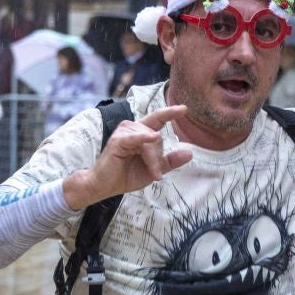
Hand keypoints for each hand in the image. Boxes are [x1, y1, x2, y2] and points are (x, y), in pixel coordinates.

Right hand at [64, 104, 192, 209]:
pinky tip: (153, 137)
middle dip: (158, 157)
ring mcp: (124, 133)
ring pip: (149, 139)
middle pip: (156, 135)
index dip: (170, 113)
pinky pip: (135, 138)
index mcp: (141, 133)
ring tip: (151, 173)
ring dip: (152, 159)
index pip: (157, 119)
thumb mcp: (153, 170)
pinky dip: (144, 138)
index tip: (184, 108)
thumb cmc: (125, 175)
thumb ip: (170, 161)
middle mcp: (132, 129)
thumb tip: (190, 153)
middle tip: (156, 175)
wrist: (104, 186)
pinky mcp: (117, 141)